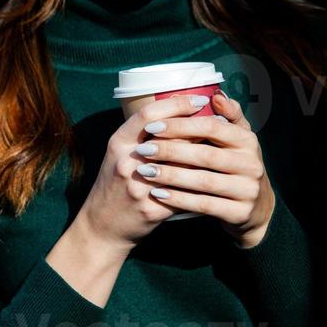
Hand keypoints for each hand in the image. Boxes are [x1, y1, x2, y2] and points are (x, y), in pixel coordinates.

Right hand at [80, 92, 213, 254]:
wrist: (102, 226)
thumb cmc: (115, 184)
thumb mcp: (119, 153)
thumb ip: (143, 135)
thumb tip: (180, 114)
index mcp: (118, 142)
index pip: (149, 114)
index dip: (176, 104)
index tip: (199, 99)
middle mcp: (127, 162)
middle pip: (171, 137)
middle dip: (199, 127)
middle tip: (221, 121)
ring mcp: (139, 186)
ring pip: (182, 165)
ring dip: (205, 155)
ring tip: (223, 146)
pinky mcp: (152, 209)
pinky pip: (184, 192)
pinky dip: (200, 182)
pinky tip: (216, 176)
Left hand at [134, 90, 275, 247]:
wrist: (255, 209)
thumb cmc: (237, 166)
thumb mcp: (237, 140)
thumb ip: (228, 116)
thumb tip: (216, 95)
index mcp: (248, 140)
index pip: (213, 127)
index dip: (181, 125)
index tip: (152, 126)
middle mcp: (252, 164)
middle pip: (206, 154)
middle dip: (171, 150)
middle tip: (143, 149)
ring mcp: (248, 190)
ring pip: (203, 181)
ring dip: (171, 175)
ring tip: (145, 171)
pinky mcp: (240, 212)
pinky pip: (204, 204)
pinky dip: (179, 199)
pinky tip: (158, 193)